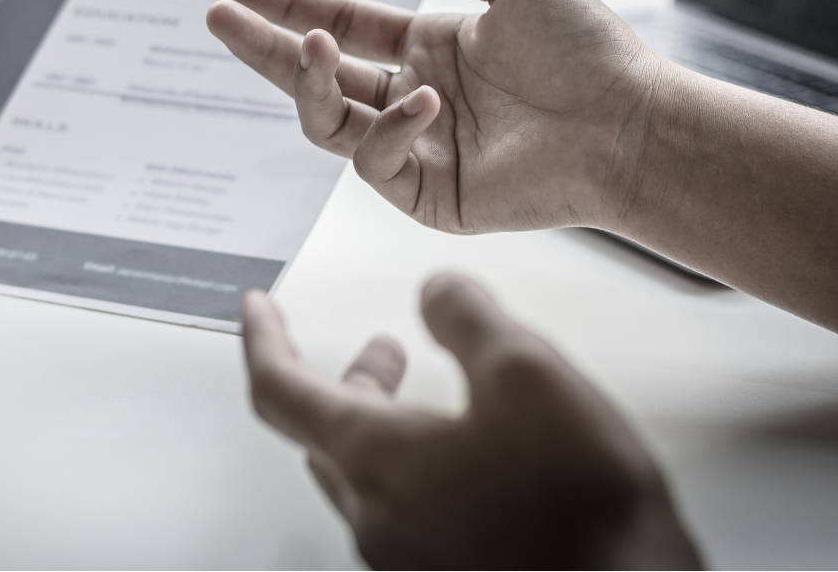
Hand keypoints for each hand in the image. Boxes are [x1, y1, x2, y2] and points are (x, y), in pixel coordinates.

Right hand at [205, 0, 669, 234]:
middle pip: (317, 76)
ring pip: (330, 122)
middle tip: (218, 18)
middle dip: (263, 48)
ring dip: (312, 84)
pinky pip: (376, 161)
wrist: (631, 126)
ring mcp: (417, 148)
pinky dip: (388, 128)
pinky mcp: (427, 195)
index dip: (290, 6)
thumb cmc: (588, 51)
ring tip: (311, 49)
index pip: (343, 26)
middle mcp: (415, 97)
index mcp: (431, 47)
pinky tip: (425, 101)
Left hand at [242, 276, 700, 569]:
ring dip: (384, 421)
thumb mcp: (526, 372)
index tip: (257, 308)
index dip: (263, 338)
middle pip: (326, 434)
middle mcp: (378, 516)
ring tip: (429, 392)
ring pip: (368, 476)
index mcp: (375, 458)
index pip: (279, 389)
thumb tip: (437, 292)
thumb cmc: (580, 511)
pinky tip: (469, 453)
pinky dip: (416, 465)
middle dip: (345, 379)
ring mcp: (409, 556)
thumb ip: (468, 316)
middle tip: (378, 348)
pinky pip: (406, 511)